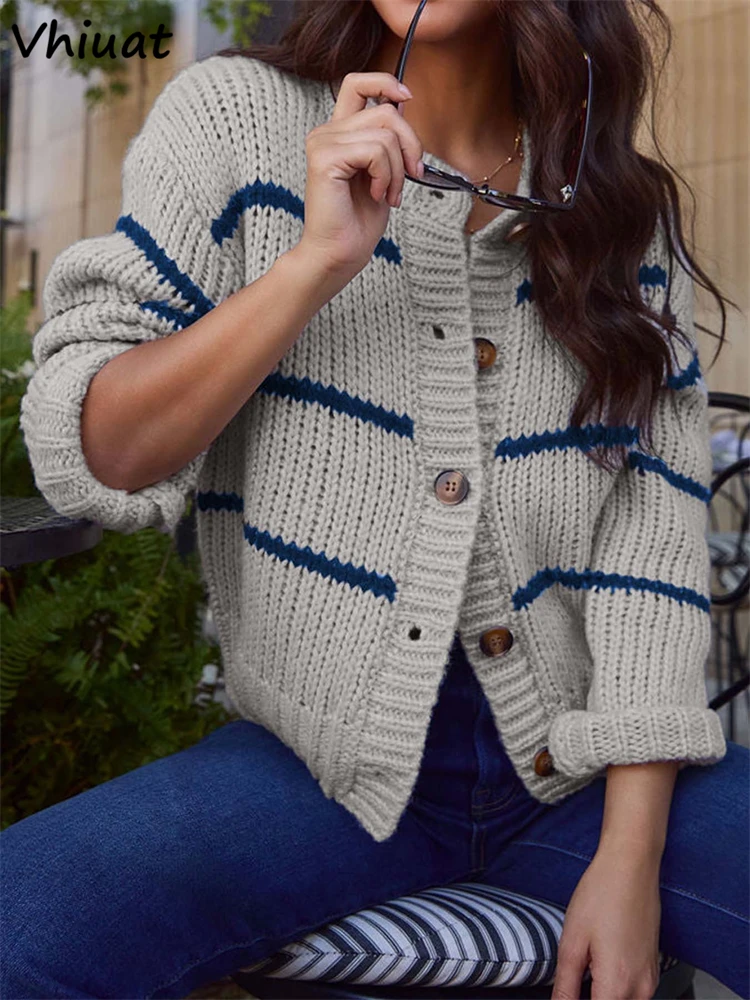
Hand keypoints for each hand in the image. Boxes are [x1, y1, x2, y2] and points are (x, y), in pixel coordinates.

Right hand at [297, 71, 423, 281]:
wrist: (340, 253)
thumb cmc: (359, 220)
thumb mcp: (383, 171)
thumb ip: (387, 138)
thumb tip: (403, 105)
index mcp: (338, 133)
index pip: (357, 83)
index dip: (386, 82)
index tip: (407, 97)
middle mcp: (326, 132)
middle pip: (385, 110)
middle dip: (410, 142)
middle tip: (412, 174)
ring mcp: (322, 143)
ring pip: (385, 132)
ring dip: (398, 169)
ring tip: (389, 194)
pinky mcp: (324, 158)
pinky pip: (376, 151)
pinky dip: (386, 176)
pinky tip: (377, 195)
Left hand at [551, 846, 661, 999]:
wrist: (632, 866)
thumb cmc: (602, 894)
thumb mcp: (572, 941)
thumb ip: (565, 986)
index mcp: (617, 985)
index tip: (565, 996)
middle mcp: (641, 990)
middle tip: (571, 985)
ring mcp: (651, 980)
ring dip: (604, 997)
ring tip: (584, 975)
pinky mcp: (653, 969)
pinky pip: (634, 996)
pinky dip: (616, 993)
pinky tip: (599, 973)